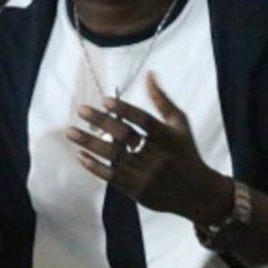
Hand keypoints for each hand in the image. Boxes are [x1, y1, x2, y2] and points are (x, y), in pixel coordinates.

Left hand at [65, 72, 230, 222]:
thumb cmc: (185, 152)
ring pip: (113, 156)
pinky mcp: (137, 190)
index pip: (144, 121)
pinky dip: (94, 166)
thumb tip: (148, 74)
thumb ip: (162, 100)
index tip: (104, 100)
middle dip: (101, 122)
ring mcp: (146, 175)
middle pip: (125, 137)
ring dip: (89, 143)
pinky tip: (80, 154)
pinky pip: (111, 177)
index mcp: (168, 138)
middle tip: (81, 110)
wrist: (197, 193)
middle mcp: (157, 156)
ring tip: (70, 132)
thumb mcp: (179, 125)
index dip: (124, 109)